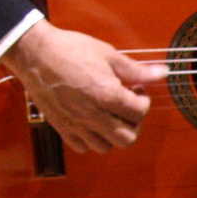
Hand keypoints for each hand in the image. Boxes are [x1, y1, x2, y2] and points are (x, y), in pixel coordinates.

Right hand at [1, 19, 165, 153]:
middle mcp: (93, 115)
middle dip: (133, 122)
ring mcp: (76, 124)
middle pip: (128, 138)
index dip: (143, 100)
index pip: (140, 112)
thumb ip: (136, 69)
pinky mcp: (61, 127)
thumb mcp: (107, 54)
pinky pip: (83, 146)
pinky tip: (91, 121)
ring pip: (106, 147)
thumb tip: (161, 73)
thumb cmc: (68, 50)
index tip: (136, 89)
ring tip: (109, 114)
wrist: (35, 53)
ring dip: (113, 133)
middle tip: (127, 106)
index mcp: (107, 95)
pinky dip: (91, 139)